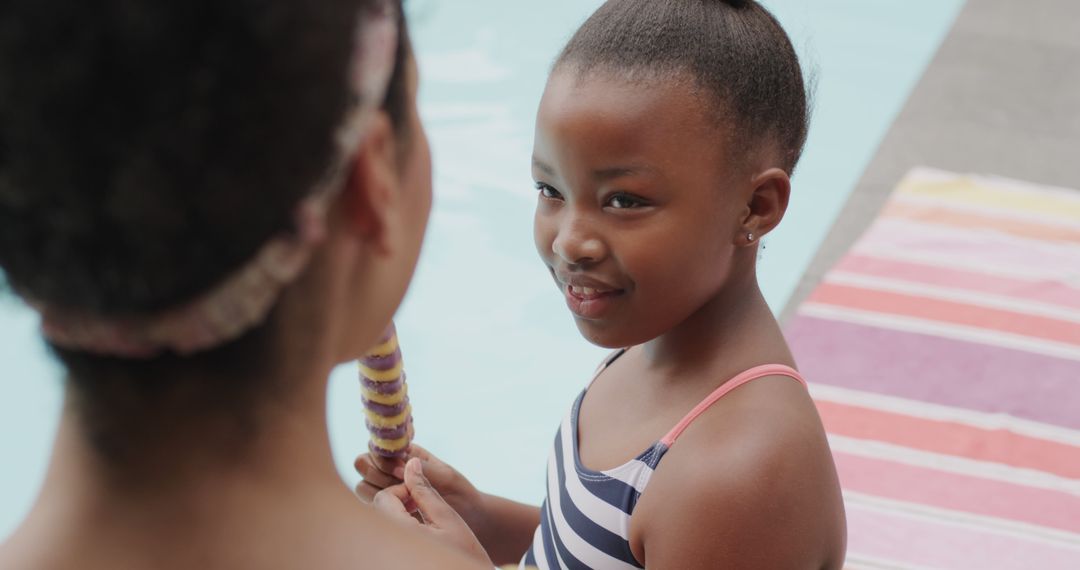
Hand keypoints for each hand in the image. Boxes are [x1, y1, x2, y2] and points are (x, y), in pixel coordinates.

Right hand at [355, 443, 487, 534]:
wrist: (467, 517)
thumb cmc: (458, 491)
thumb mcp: (444, 476)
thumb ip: (423, 469)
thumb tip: (399, 462)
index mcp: (405, 453)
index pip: (377, 448)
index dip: (382, 458)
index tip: (399, 470)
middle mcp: (391, 469)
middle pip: (362, 465)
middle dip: (377, 474)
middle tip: (401, 486)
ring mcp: (386, 489)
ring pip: (362, 487)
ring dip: (379, 493)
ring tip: (407, 502)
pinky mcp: (386, 509)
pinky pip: (370, 507)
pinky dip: (381, 509)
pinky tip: (405, 513)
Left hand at [374, 458, 492, 566]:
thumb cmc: (463, 552)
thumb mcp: (447, 517)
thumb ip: (424, 490)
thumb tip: (410, 463)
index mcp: (400, 533)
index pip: (383, 498)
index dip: (402, 490)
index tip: (421, 498)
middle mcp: (386, 546)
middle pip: (376, 511)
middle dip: (396, 502)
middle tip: (419, 507)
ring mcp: (384, 554)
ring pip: (378, 522)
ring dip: (395, 515)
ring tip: (419, 520)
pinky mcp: (386, 558)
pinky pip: (383, 537)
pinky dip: (395, 528)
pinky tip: (415, 533)